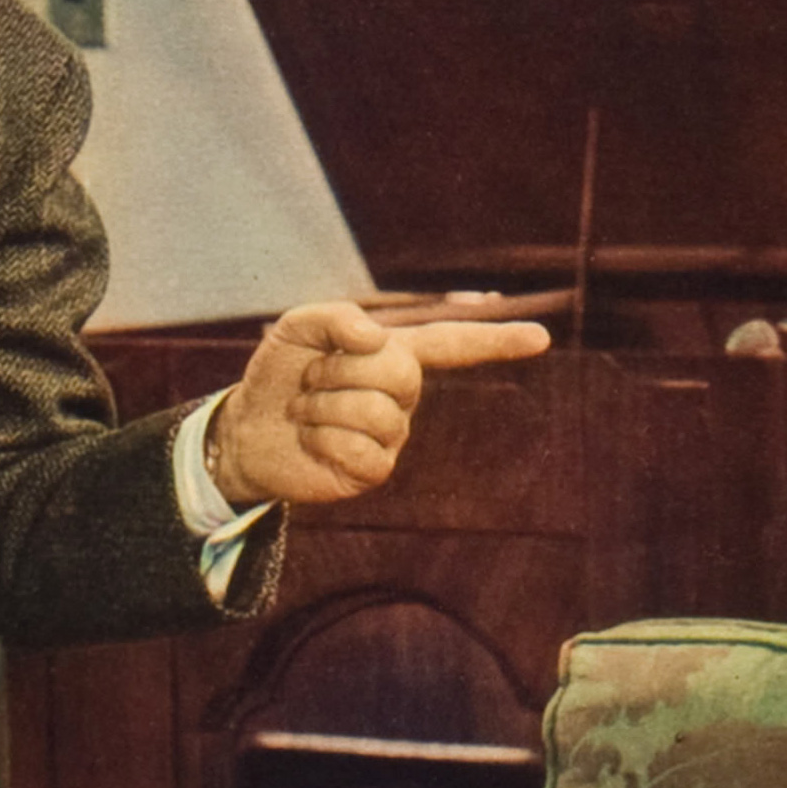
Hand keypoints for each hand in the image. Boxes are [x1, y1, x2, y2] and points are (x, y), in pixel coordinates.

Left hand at [208, 301, 550, 506]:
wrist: (246, 429)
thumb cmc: (280, 375)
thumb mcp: (297, 329)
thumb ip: (335, 316)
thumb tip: (375, 339)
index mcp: (394, 352)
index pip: (452, 343)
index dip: (495, 340)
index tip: (540, 338)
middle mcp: (402, 395)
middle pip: (400, 373)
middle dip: (340, 371)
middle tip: (310, 381)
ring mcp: (392, 435)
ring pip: (377, 413)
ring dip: (323, 407)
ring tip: (306, 411)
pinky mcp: (374, 471)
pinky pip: (364, 452)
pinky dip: (324, 440)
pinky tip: (311, 441)